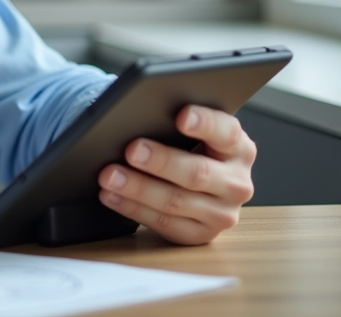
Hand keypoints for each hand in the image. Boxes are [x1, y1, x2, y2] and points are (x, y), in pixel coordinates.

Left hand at [97, 105, 255, 244]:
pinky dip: (133, 208)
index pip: (227, 133)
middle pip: (198, 173)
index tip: (182, 116)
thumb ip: (177, 124)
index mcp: (239, 149)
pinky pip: (164, 223)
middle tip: (132, 150)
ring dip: (138, 188)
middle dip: (161, 161)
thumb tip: (143, 115)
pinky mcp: (202, 234)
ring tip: (109, 175)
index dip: (206, 123)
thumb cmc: (190, 149)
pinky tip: (111, 196)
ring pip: (176, 201)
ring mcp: (222, 213)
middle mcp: (236, 183)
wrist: (198, 185)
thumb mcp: (194, 134)